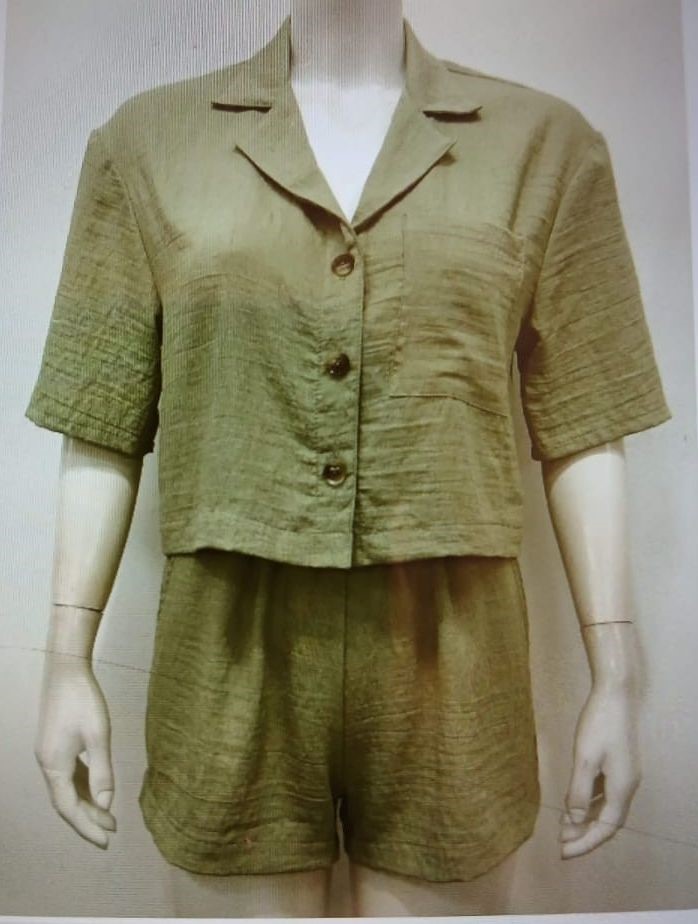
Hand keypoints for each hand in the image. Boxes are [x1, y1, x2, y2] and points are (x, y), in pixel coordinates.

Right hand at [34, 652, 116, 846]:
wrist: (66, 670)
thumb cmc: (83, 700)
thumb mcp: (98, 736)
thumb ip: (102, 771)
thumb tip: (107, 804)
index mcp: (54, 766)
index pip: (69, 808)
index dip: (86, 827)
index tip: (105, 841)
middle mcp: (47, 764)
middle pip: (66, 802)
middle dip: (87, 819)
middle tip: (111, 832)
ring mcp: (49, 754)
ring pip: (67, 788)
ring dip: (86, 803)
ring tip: (108, 816)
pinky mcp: (55, 744)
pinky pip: (68, 774)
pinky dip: (82, 786)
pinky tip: (96, 789)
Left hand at [560, 683, 640, 857]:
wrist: (616, 694)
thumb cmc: (599, 724)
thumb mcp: (584, 758)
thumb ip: (579, 791)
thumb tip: (573, 821)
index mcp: (622, 788)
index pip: (605, 828)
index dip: (585, 843)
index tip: (563, 852)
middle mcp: (627, 785)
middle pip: (608, 821)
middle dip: (585, 835)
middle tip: (561, 845)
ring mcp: (625, 774)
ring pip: (606, 807)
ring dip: (586, 819)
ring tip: (564, 828)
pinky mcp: (619, 764)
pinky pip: (605, 793)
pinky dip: (590, 802)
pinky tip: (573, 802)